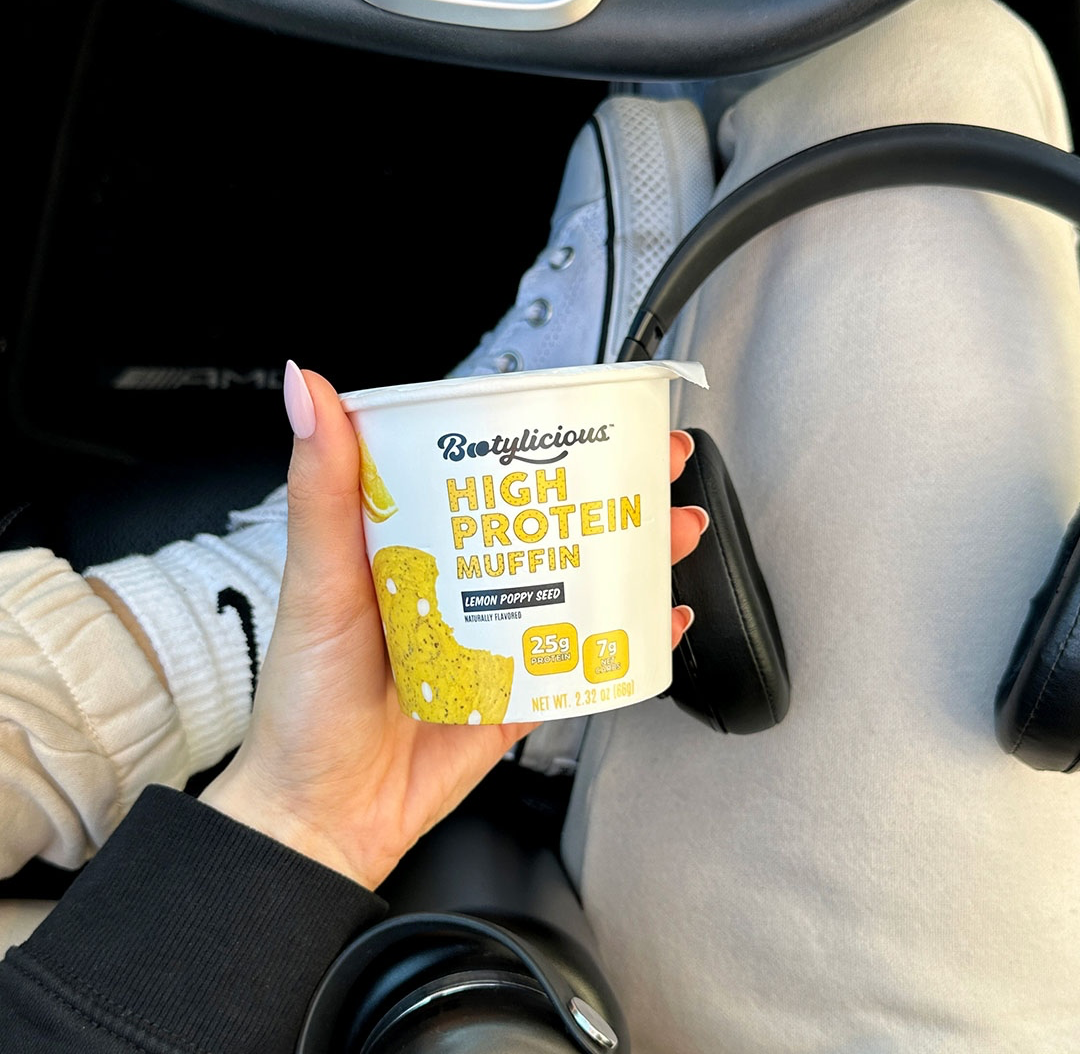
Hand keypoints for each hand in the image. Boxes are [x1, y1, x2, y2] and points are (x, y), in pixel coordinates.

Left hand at [201, 366, 705, 888]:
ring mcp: (492, 639)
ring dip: (631, 553)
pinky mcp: (516, 692)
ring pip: (575, 582)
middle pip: (546, 522)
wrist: (325, 816)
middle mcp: (458, 584)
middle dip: (612, 488)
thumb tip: (306, 390)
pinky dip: (628, 638)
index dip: (537, 436)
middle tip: (659, 463)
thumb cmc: (303, 702)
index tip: (583, 411)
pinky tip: (661, 619)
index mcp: (410, 544)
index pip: (481, 471)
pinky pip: (582, 659)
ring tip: (674, 529)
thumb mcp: (316, 584)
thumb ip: (320, 492)